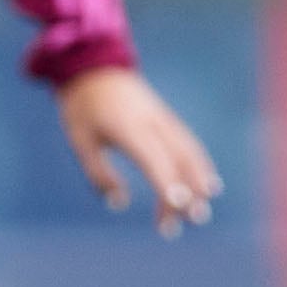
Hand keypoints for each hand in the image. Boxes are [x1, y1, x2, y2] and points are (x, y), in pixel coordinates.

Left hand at [58, 66, 220, 234]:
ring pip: (189, 151)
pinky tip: (205, 185)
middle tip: (195, 220)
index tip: (179, 205)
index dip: (167, 182)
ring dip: (199, 181)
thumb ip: (99, 174)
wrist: (94, 66)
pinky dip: (200, 166)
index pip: (154, 159)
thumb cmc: (83, 108)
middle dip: (190, 189)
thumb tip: (119, 202)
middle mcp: (152, 122)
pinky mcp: (166, 118)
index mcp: (128, 127)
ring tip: (202, 211)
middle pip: (179, 158)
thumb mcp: (81, 141)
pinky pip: (189, 144)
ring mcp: (163, 118)